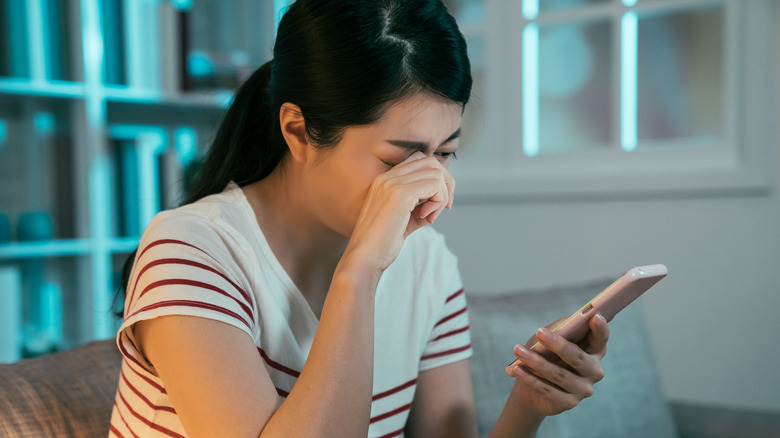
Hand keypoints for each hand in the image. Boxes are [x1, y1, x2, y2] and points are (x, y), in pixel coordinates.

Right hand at [340, 152, 453, 273]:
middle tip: (442, 209)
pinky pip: (435, 185)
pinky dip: (439, 201)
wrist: (364, 258)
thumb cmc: (383, 244)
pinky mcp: (400, 194)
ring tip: (429, 217)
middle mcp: (386, 177)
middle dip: (445, 185)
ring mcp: (392, 183)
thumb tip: (443, 197)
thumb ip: (422, 204)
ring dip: (441, 196)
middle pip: (430, 162)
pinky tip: (427, 218)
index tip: (436, 205)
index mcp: (384, 180)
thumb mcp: (406, 218)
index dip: (435, 180)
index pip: (419, 161)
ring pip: (436, 173)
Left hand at [507, 314, 608, 416]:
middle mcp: (594, 371)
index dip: (600, 329)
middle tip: (539, 332)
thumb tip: (565, 324)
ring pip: (559, 374)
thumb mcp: (552, 338)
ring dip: (536, 362)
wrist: (533, 390)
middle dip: (558, 344)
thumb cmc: (546, 354)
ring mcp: (583, 389)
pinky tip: (517, 369)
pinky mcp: (569, 403)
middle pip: (578, 357)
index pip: (601, 339)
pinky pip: (548, 390)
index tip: (595, 316)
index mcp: (594, 351)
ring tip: (518, 350)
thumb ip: (561, 329)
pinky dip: (530, 379)